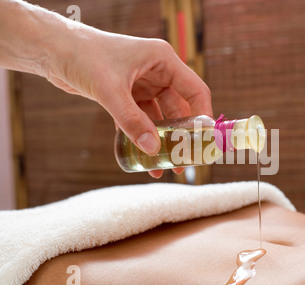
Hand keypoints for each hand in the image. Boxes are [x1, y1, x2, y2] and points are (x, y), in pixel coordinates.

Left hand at [46, 30, 211, 177]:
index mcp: (163, 61)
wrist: (52, 50)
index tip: (204, 141)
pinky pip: (139, 120)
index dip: (202, 116)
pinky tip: (141, 157)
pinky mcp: (126, 95)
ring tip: (162, 166)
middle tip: (183, 161)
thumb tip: (152, 149)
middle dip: (180, 136)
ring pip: (158, 117)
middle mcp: (157, 72)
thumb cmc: (84, 56)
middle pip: (178, 109)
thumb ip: (131, 120)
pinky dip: (140, 136)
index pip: (194, 91)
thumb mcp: (111, 90)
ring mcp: (142, 84)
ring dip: (159, 141)